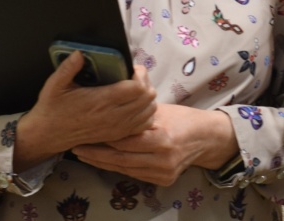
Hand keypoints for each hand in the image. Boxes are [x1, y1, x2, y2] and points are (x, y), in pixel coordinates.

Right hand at [13, 53, 155, 170]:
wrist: (49, 135)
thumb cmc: (53, 108)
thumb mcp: (55, 85)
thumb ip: (68, 68)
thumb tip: (80, 53)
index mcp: (101, 101)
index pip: (137, 87)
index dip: (140, 74)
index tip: (131, 69)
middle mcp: (113, 116)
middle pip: (148, 97)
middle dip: (145, 82)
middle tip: (134, 76)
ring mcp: (118, 128)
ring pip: (150, 110)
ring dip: (147, 97)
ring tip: (135, 89)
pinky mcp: (118, 135)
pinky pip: (145, 124)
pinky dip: (146, 113)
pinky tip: (135, 105)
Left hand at [72, 104, 238, 185]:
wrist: (206, 138)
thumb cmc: (182, 119)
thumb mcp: (159, 111)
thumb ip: (136, 113)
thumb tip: (110, 101)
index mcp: (162, 139)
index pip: (125, 141)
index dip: (104, 137)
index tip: (86, 132)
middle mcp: (162, 160)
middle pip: (120, 159)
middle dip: (96, 154)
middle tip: (77, 147)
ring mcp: (163, 173)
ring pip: (124, 169)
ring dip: (102, 162)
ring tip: (85, 154)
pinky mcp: (162, 181)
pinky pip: (133, 174)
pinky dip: (117, 167)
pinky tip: (103, 161)